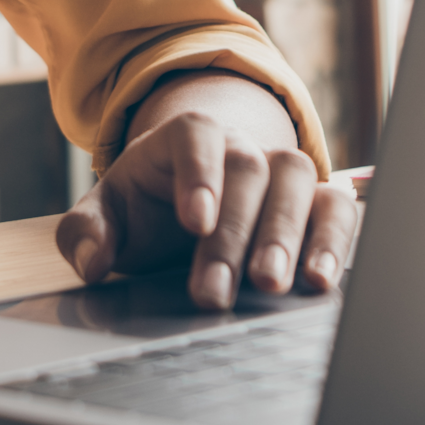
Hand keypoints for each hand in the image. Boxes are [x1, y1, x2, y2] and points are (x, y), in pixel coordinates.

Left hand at [55, 72, 358, 310]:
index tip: (193, 221)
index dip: (199, 173)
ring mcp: (282, 170)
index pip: (196, 135)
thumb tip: (91, 260)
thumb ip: (87, 232)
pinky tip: (317, 279)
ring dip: (287, 234)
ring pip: (298, 180)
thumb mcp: (109, 214)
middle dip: (234, 233)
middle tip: (217, 289)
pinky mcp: (314, 203)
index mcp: (187, 136)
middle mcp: (242, 145)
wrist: (189, 203)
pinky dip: (334, 239)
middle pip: (249, 169)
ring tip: (270, 284)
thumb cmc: (149, 207)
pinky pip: (336, 208)